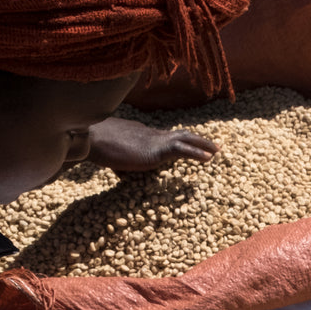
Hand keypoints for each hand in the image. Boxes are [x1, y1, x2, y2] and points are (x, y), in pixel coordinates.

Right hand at [84, 117, 217, 172]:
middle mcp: (152, 135)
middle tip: (214, 145)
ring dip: (203, 144)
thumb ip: (122, 164)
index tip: (192, 144)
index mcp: (143, 137)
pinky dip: (197, 152)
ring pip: (185, 139)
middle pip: (180, 134)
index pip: (167, 138)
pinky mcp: (156, 149)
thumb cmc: (98, 147)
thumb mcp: (113, 158)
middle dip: (198, 140)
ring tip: (218, 150)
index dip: (181, 141)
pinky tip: (210, 158)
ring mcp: (155, 140)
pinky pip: (181, 149)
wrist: (92, 138)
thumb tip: (121, 174)